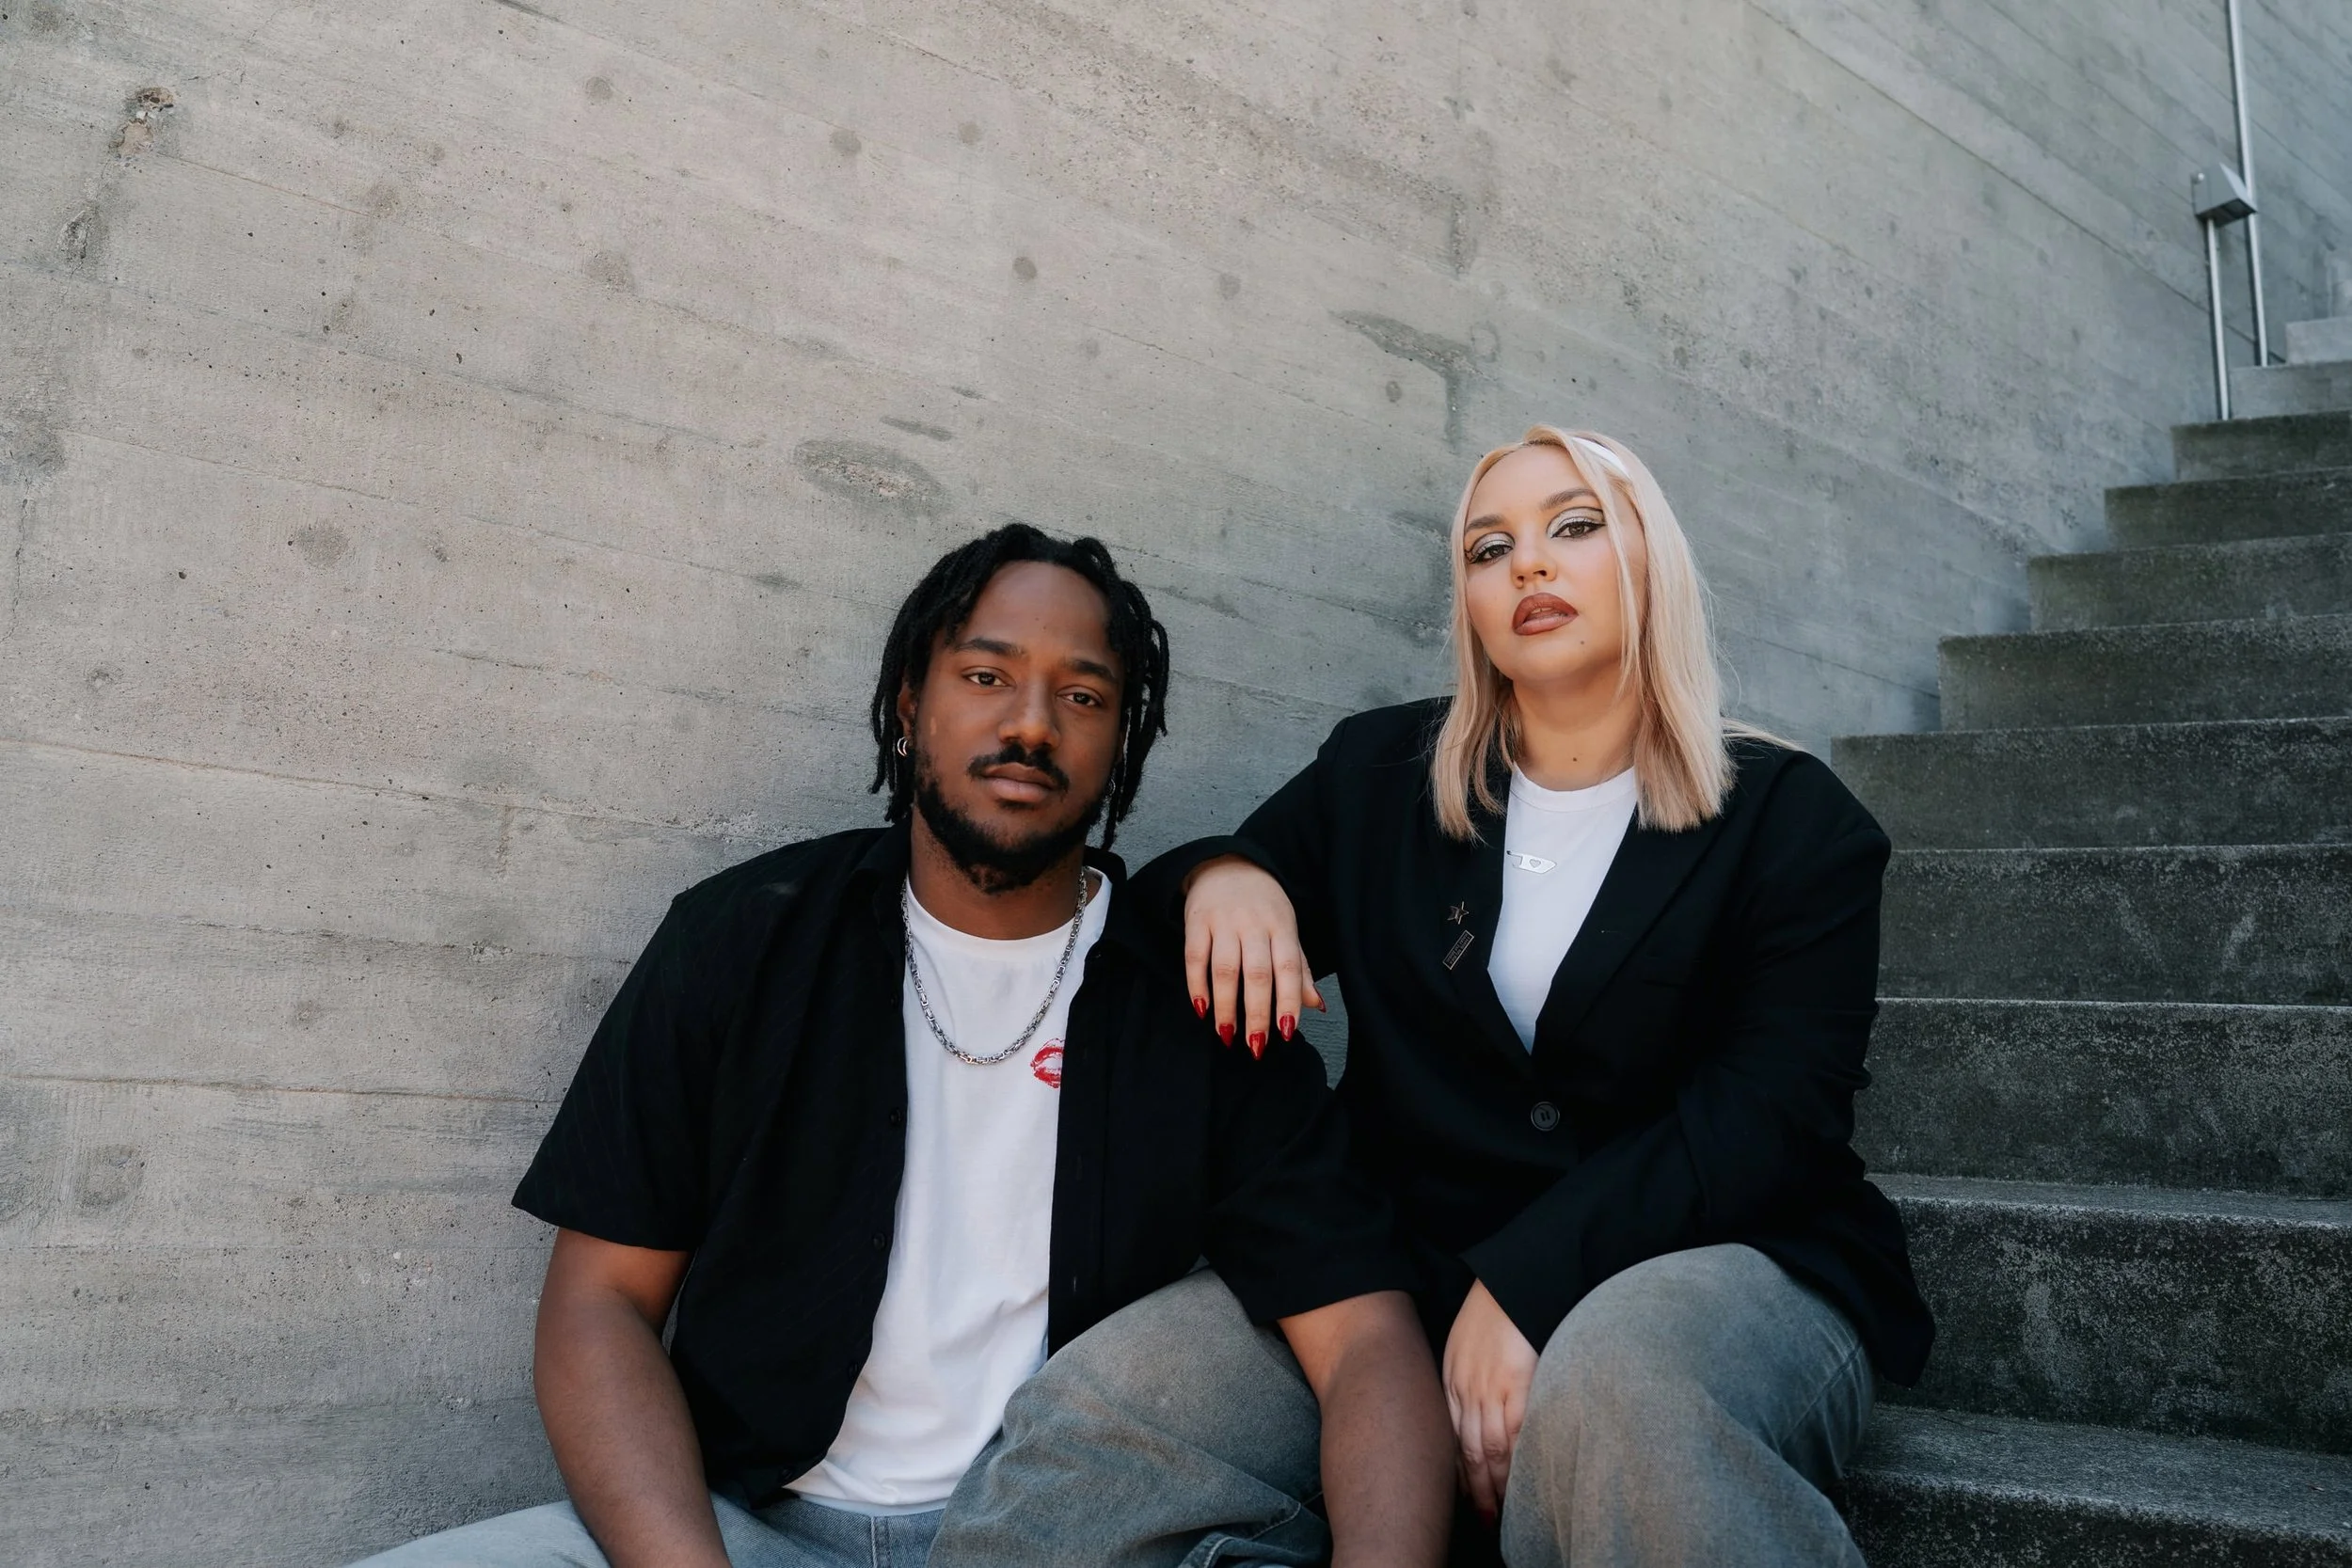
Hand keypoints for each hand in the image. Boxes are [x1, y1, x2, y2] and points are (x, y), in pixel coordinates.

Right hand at [1182, 855, 1323, 1056]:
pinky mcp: (1196, 921)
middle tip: (1255, 1046)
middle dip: (1257, 1013)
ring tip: (1227, 1035)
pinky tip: (1202, 1009)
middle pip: (1257, 973)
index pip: (1289, 968)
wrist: (1227, 864)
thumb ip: (1300, 968)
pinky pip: (1194, 957)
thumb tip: (1316, 1005)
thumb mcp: (1287, 929)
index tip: (1286, 1033)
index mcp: (1282, 926)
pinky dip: (1196, 985)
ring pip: (1225, 969)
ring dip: (1225, 1006)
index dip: (1288, 1001)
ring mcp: (1223, 921)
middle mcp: (1253, 923)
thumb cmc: (1263, 906)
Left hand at [1442, 1280, 1537, 1523]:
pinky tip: (1521, 1481)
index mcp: (1452, 1377)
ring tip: (1502, 1512)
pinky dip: (1516, 1462)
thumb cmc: (1496, 1308)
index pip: (1452, 1436)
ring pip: (1489, 1449)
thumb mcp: (1466, 1343)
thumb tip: (1479, 1406)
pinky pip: (1515, 1433)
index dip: (1458, 1470)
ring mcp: (1491, 1387)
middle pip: (1467, 1451)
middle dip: (1474, 1490)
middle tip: (1484, 1518)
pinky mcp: (1517, 1383)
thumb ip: (1468, 1375)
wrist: (1514, 1275)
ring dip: (1495, 1485)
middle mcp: (1466, 1387)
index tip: (1463, 1496)